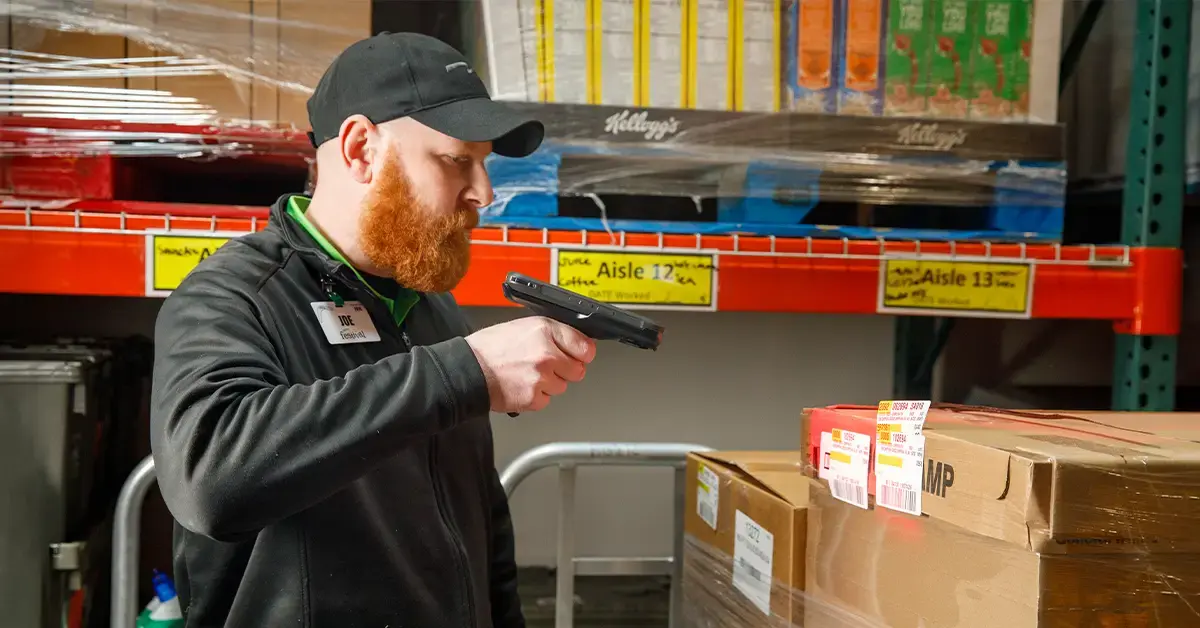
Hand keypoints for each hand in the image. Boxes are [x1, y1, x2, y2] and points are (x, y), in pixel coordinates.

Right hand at [466, 316, 595, 412]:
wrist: (467, 370)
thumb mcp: (524, 326)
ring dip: (549, 384)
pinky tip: (522, 385)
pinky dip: (536, 397)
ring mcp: (541, 378)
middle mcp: (547, 354)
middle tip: (546, 366)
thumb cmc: (490, 348)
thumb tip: (576, 342)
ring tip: (527, 374)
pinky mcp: (534, 399)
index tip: (579, 355)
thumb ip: (553, 333)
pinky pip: (546, 400)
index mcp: (546, 331)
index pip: (586, 347)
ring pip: (562, 387)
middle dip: (565, 370)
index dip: (582, 353)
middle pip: (578, 370)